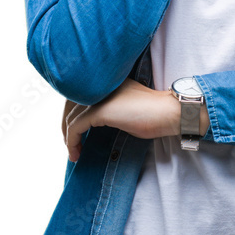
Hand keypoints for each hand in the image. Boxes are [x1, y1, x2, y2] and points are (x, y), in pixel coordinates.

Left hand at [61, 79, 181, 162]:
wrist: (168, 113)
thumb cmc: (152, 114)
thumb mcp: (124, 106)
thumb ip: (107, 107)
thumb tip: (90, 121)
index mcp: (106, 81)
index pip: (79, 93)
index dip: (72, 113)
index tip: (75, 132)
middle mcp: (100, 85)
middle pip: (70, 103)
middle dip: (66, 125)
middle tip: (72, 144)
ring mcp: (99, 96)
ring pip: (70, 116)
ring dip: (68, 137)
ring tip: (74, 152)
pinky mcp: (100, 110)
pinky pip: (75, 127)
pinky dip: (71, 142)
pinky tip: (76, 153)